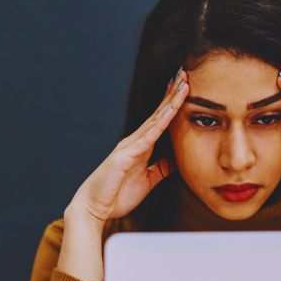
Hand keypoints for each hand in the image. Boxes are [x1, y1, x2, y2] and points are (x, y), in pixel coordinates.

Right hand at [66, 68, 188, 226]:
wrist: (94, 207)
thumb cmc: (116, 195)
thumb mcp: (147, 181)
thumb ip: (161, 169)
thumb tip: (177, 160)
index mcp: (140, 147)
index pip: (160, 120)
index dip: (172, 104)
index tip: (184, 87)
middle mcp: (135, 141)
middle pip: (158, 113)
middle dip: (172, 93)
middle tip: (185, 73)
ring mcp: (130, 145)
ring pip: (155, 118)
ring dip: (170, 100)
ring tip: (182, 83)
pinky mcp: (126, 154)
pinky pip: (149, 135)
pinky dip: (161, 121)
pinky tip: (171, 109)